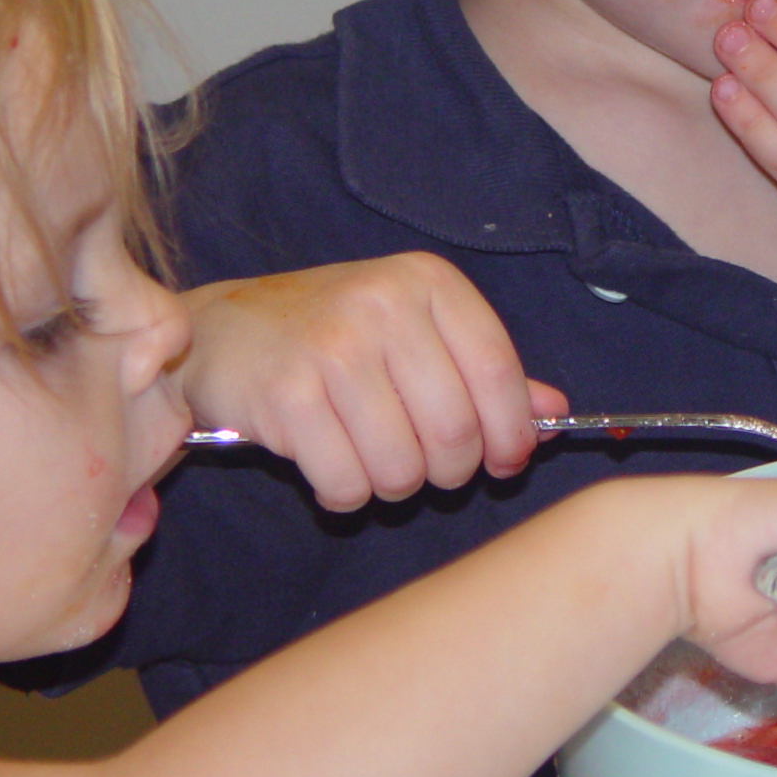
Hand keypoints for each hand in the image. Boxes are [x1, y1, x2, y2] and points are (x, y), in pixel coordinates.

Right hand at [176, 255, 565, 509]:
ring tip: (370, 459)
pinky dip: (345, 493)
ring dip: (393, 486)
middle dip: (447, 471)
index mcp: (427, 283)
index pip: (499, 373)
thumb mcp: (413, 330)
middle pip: (456, 432)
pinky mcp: (286, 395)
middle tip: (423, 466)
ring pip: (404, 468)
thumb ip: (483, 370)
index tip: (502, 460)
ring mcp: (331, 348)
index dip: (510, 434)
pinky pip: (348, 484)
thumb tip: (553, 412)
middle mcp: (382, 305)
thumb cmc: (331, 335)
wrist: (223, 329)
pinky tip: (330, 463)